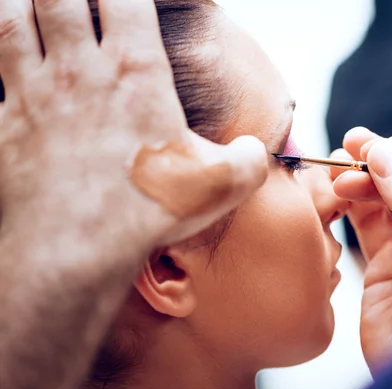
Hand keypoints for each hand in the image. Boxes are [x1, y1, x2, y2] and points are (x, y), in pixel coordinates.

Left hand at [0, 2, 266, 388]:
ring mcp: (35, 93)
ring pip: (15, 18)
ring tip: (34, 4)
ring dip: (24, 4)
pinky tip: (6, 63)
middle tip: (80, 1)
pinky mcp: (5, 122)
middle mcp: (80, 71)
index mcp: (135, 73)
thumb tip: (255, 149)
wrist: (73, 249)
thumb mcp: (223, 185)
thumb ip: (250, 159)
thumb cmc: (148, 210)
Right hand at [331, 128, 391, 374]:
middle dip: (382, 165)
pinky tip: (337, 191)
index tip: (377, 144)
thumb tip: (383, 150)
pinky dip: (353, 204)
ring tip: (337, 171)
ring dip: (363, 182)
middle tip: (349, 149)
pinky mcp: (389, 259)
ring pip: (388, 198)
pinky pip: (370, 221)